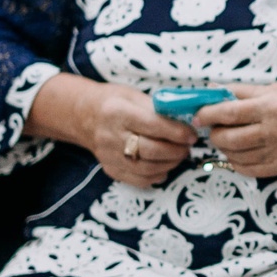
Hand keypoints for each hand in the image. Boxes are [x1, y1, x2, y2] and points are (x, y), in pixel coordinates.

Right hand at [28, 74, 192, 185]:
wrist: (84, 117)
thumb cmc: (114, 103)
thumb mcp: (133, 96)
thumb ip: (158, 109)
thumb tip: (186, 122)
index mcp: (117, 112)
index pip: (153, 125)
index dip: (177, 132)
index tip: (191, 135)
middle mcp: (110, 136)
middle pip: (151, 150)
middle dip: (176, 151)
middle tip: (187, 146)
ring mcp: (108, 156)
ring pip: (147, 168)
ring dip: (171, 164)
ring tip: (179, 155)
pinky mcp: (110, 169)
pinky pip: (139, 179)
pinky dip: (157, 175)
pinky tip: (165, 165)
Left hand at [195, 80, 276, 178]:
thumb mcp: (274, 87)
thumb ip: (242, 92)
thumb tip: (214, 93)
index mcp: (272, 106)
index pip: (229, 113)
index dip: (208, 115)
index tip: (199, 116)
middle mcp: (275, 131)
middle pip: (229, 139)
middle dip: (215, 133)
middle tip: (215, 127)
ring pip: (237, 156)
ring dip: (225, 148)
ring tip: (228, 138)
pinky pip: (250, 170)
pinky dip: (238, 162)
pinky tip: (239, 153)